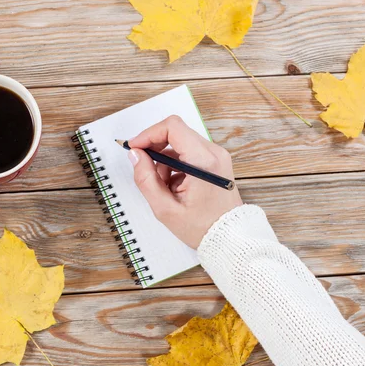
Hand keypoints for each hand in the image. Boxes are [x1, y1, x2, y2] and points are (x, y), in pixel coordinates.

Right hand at [128, 115, 242, 248]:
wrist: (230, 238)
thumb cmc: (201, 227)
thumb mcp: (165, 208)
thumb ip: (146, 179)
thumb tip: (135, 155)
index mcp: (204, 161)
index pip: (172, 127)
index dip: (149, 133)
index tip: (135, 147)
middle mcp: (214, 153)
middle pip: (176, 133)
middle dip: (155, 148)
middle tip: (144, 168)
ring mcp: (216, 156)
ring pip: (180, 144)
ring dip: (164, 159)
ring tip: (163, 186)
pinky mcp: (215, 162)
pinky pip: (188, 153)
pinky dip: (175, 165)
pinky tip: (174, 186)